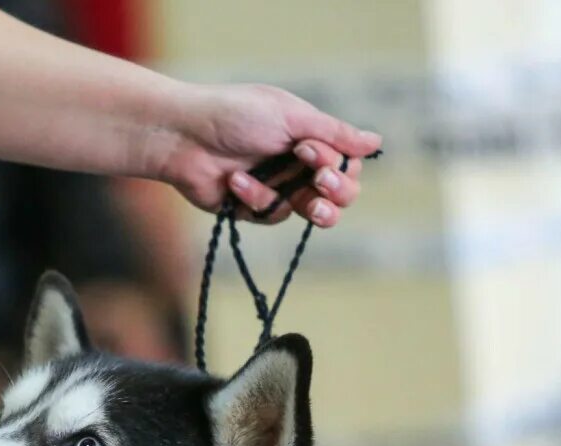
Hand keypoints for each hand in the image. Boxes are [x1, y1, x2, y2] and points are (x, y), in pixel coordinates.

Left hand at [156, 84, 380, 226]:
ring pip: (309, 212)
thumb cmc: (235, 115)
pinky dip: (255, 197)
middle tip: (318, 183)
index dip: (338, 166)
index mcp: (311, 138)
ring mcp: (278, 188)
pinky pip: (271, 214)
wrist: (185, 136)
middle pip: (339, 196)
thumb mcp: (290, 117)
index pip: (348, 164)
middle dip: (334, 193)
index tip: (309, 152)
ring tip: (296, 195)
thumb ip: (333, 134)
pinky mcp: (254, 208)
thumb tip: (376, 141)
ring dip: (295, 198)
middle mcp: (299, 165)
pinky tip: (234, 181)